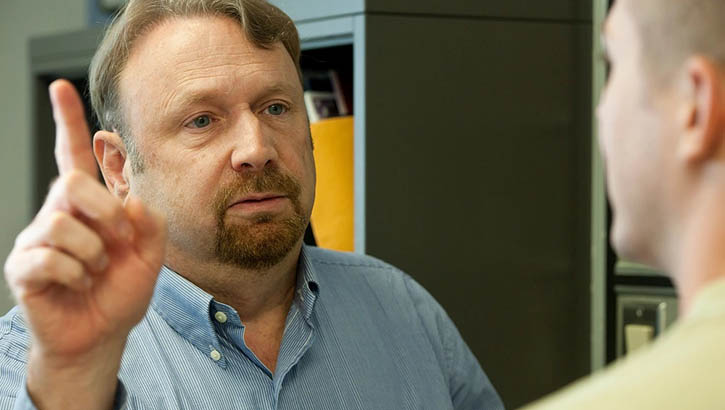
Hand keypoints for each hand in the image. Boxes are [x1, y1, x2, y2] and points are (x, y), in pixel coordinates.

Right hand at [3, 79, 166, 408]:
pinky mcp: (23, 266)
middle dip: (104, 210)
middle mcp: (58, 213)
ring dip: (93, 253)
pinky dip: (76, 275)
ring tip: (96, 271)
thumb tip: (134, 201)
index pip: (74, 156)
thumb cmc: (120, 292)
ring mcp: (37, 240)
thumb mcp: (151, 256)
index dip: (68, 122)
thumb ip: (151, 224)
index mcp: (89, 205)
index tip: (60, 87)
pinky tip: (78, 285)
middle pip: (70, 181)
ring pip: (61, 223)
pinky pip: (50, 258)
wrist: (102, 335)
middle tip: (118, 239)